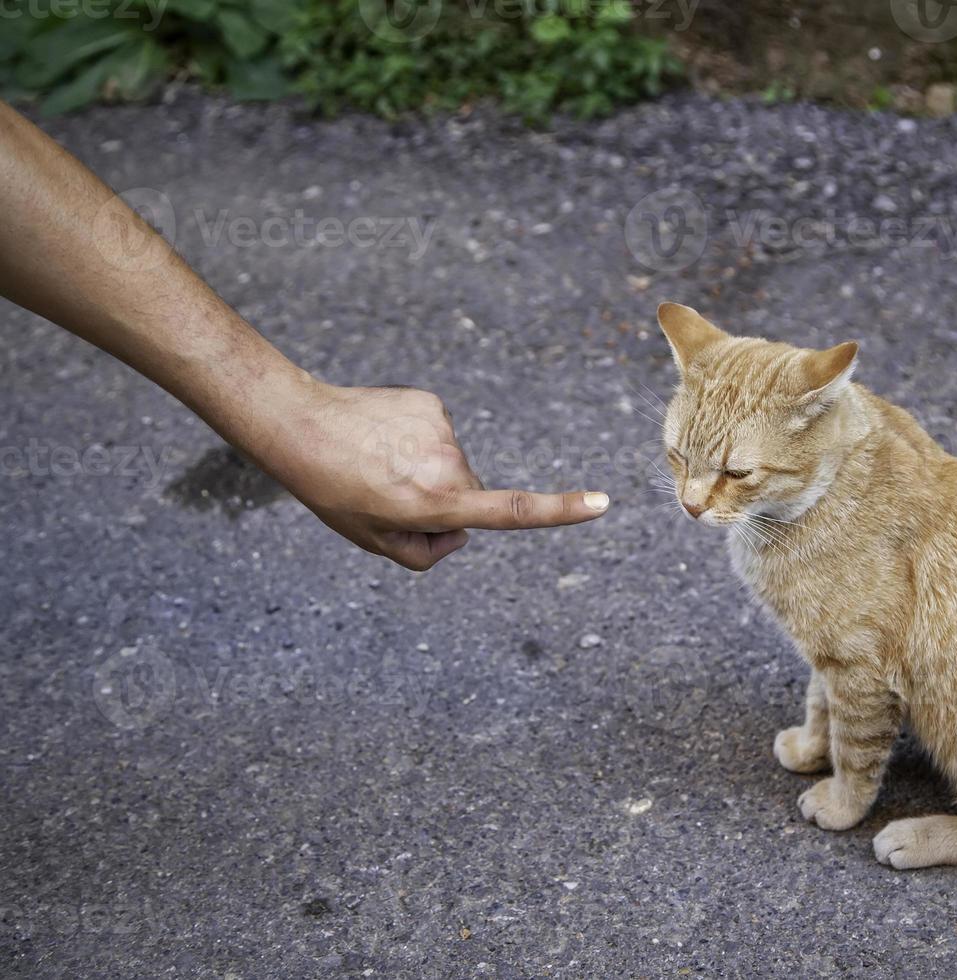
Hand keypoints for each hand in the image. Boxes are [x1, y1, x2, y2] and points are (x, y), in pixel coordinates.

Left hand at [254, 379, 608, 570]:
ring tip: (379, 463)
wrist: (300, 425)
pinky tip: (383, 439)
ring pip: (453, 464)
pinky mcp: (432, 403)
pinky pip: (438, 434)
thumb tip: (460, 533)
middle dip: (443, 501)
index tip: (602, 503)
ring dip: (426, 469)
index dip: (560, 511)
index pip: (511, 510)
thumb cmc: (334, 490)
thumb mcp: (375, 541)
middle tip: (389, 495)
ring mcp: (442, 430)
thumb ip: (425, 554)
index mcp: (437, 502)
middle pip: (471, 494)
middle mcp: (448, 464)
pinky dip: (417, 440)